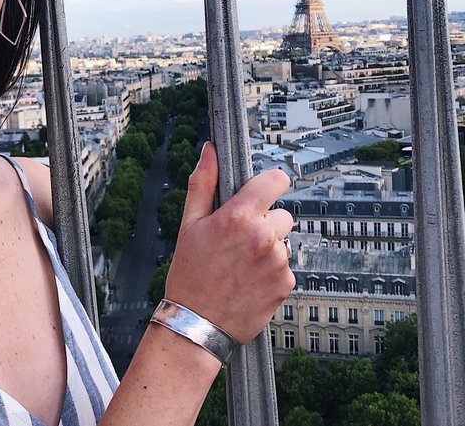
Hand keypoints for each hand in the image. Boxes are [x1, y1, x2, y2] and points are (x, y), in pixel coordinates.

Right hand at [164, 142, 294, 343]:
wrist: (196, 323)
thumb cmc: (190, 274)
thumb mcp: (189, 224)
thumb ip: (203, 182)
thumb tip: (209, 151)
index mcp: (238, 217)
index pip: (276, 180)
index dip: (270, 183)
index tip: (264, 190)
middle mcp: (263, 236)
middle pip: (281, 214)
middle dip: (265, 223)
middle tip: (239, 241)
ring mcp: (277, 261)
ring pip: (282, 242)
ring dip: (268, 249)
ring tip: (241, 264)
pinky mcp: (286, 283)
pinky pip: (285, 267)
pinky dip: (271, 272)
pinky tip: (249, 280)